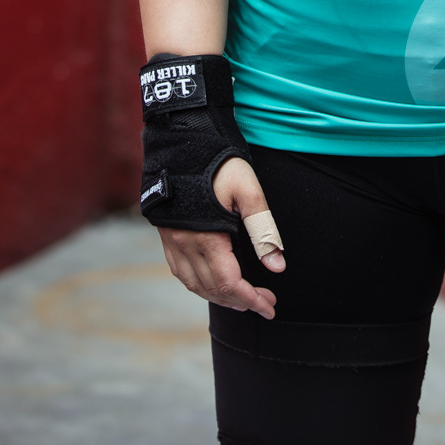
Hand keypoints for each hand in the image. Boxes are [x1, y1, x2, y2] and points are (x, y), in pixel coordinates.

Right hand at [158, 156, 284, 316]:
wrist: (184, 137)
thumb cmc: (219, 161)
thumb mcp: (248, 190)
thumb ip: (263, 229)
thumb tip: (277, 267)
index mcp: (206, 236)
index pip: (229, 283)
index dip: (251, 300)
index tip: (271, 307)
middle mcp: (184, 243)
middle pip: (211, 289)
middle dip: (239, 301)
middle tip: (265, 300)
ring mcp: (171, 239)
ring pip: (193, 283)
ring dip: (218, 296)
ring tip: (242, 297)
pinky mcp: (166, 232)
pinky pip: (180, 271)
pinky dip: (199, 283)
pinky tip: (213, 280)